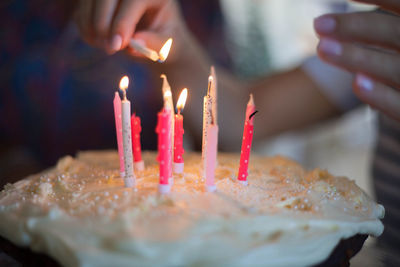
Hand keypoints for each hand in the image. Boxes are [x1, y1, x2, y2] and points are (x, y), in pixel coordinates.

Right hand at [74, 0, 185, 60]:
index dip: (123, 21)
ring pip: (90, 0)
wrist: (157, 39)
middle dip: (102, 22)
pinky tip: (97, 42)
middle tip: (109, 49)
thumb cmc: (166, 42)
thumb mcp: (169, 47)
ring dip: (90, 26)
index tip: (117, 46)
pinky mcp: (97, 0)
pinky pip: (82, 9)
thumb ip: (155, 44)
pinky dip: (85, 27)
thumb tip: (135, 43)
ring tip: (104, 47)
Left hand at [314, 0, 399, 120]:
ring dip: (360, 57)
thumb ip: (378, 33)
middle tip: (318, 24)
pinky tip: (358, 83)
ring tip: (323, 48)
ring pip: (397, 69)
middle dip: (358, 27)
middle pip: (397, 33)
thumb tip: (328, 21)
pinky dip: (382, 95)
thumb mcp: (393, 43)